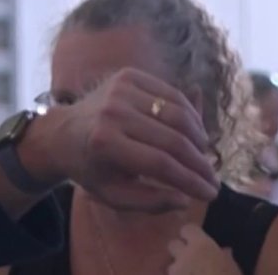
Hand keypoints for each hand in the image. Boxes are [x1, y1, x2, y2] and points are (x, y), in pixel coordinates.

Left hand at [22, 68, 218, 212]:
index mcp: (105, 144)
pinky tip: (194, 132)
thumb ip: (149, 201)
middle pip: (173, 139)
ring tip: (204, 156)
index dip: (191, 180)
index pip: (161, 163)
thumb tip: (185, 199)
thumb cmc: (92, 168)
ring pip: (178, 113)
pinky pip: (172, 94)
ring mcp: (121, 89)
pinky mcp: (128, 75)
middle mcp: (113, 112)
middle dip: (200, 162)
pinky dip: (189, 114)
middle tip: (213, 178)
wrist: (64, 132)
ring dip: (199, 137)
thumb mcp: (113, 195)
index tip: (211, 192)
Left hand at [167, 224, 239, 274]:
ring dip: (178, 272)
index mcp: (202, 247)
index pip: (187, 229)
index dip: (190, 235)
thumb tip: (225, 251)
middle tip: (190, 261)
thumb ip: (226, 258)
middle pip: (173, 245)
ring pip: (171, 267)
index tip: (196, 241)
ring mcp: (175, 272)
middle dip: (179, 252)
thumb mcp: (235, 270)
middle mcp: (184, 256)